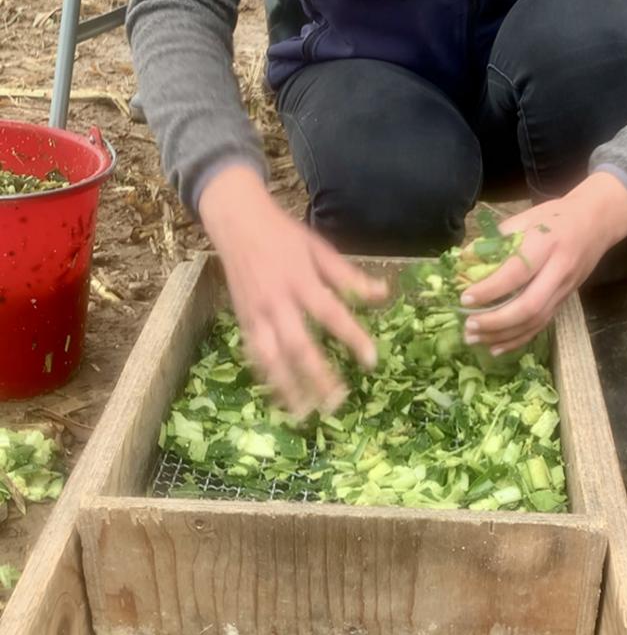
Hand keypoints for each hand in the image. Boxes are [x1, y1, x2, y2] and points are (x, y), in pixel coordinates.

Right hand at [199, 165, 387, 416]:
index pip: (331, 314)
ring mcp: (256, 313)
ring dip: (287, 387)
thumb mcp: (320, 249)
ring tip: (304, 412)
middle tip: (337, 401)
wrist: (237, 222)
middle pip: (299, 346)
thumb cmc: (284, 236)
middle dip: (317, 376)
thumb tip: (382, 294)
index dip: (352, 339)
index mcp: (301, 281)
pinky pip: (253, 354)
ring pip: (271, 358)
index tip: (371, 361)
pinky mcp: (243, 320)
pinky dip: (266, 376)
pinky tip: (278, 396)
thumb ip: (349, 276)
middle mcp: (277, 301)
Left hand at [461, 172, 626, 352]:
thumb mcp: (526, 218)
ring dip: (503, 335)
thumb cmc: (556, 217)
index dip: (490, 289)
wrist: (597, 221)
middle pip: (528, 306)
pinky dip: (518, 339)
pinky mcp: (565, 301)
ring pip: (535, 321)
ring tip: (475, 339)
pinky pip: (541, 325)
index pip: (516, 273)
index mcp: (546, 244)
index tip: (465, 298)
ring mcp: (564, 289)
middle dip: (495, 321)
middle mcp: (558, 271)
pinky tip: (496, 346)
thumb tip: (464, 261)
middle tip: (468, 326)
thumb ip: (496, 240)